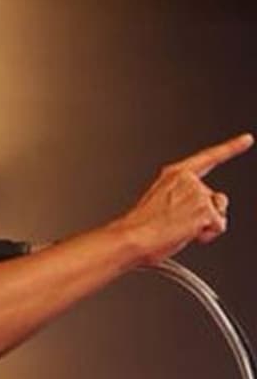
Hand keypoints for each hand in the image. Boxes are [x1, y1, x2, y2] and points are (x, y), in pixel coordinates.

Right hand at [112, 133, 251, 265]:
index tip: (247, 140)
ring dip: (205, 225)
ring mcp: (197, 193)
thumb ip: (186, 200)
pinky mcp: (205, 209)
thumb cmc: (140, 227)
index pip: (208, 158)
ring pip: (218, 214)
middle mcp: (188, 180)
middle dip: (205, 214)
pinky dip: (206, 235)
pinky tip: (186, 233)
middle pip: (215, 198)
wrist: (133, 238)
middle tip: (178, 224)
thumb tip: (211, 209)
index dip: (231, 148)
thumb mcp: (161, 205)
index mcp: (173, 175)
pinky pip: (218, 226)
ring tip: (179, 229)